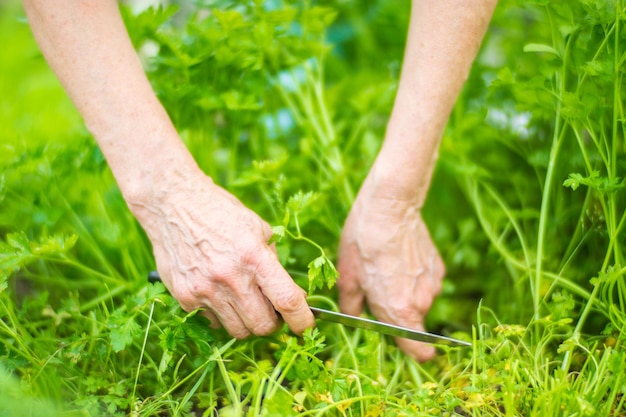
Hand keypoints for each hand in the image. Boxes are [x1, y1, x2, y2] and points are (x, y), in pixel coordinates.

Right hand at [130, 172, 314, 338]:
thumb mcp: (258, 228)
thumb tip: (294, 297)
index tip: (307, 325)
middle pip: (263, 325)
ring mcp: (205, 290)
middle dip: (273, 323)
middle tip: (271, 311)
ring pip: (238, 331)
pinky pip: (213, 323)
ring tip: (245, 302)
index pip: (287, 300)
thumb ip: (274, 264)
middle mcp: (230, 277)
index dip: (302, 319)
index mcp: (254, 256)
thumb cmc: (221, 213)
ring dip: (248, 322)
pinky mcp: (185, 298)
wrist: (173, 205)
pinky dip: (222, 316)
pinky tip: (220, 295)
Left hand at [337, 188, 443, 360]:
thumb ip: (352, 308)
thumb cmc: (363, 242)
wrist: (389, 207)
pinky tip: (399, 258)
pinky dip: (414, 278)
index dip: (413, 352)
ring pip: (418, 300)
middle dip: (395, 311)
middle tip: (376, 288)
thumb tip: (354, 319)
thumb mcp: (348, 277)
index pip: (418, 349)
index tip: (405, 345)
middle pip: (411, 321)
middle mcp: (421, 302)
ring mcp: (432, 284)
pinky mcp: (438, 267)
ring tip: (385, 268)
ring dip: (404, 293)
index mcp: (398, 310)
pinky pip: (425, 283)